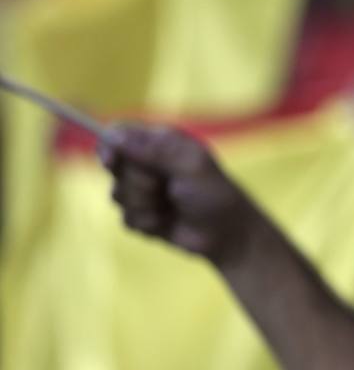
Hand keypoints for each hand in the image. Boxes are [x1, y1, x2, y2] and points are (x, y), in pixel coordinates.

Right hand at [98, 124, 254, 266]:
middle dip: (139, 182)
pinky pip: (126, 219)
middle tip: (167, 188)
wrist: (227, 235)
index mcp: (161, 143)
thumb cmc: (215, 194)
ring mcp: (143, 191)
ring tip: (171, 207)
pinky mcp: (142, 216)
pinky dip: (147, 223)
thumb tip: (114, 137)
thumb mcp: (191, 166)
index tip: (111, 160)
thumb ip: (155, 151)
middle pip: (115, 167)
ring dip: (145, 205)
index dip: (109, 146)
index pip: (120, 134)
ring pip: (117, 195)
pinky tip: (166, 223)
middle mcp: (148, 164)